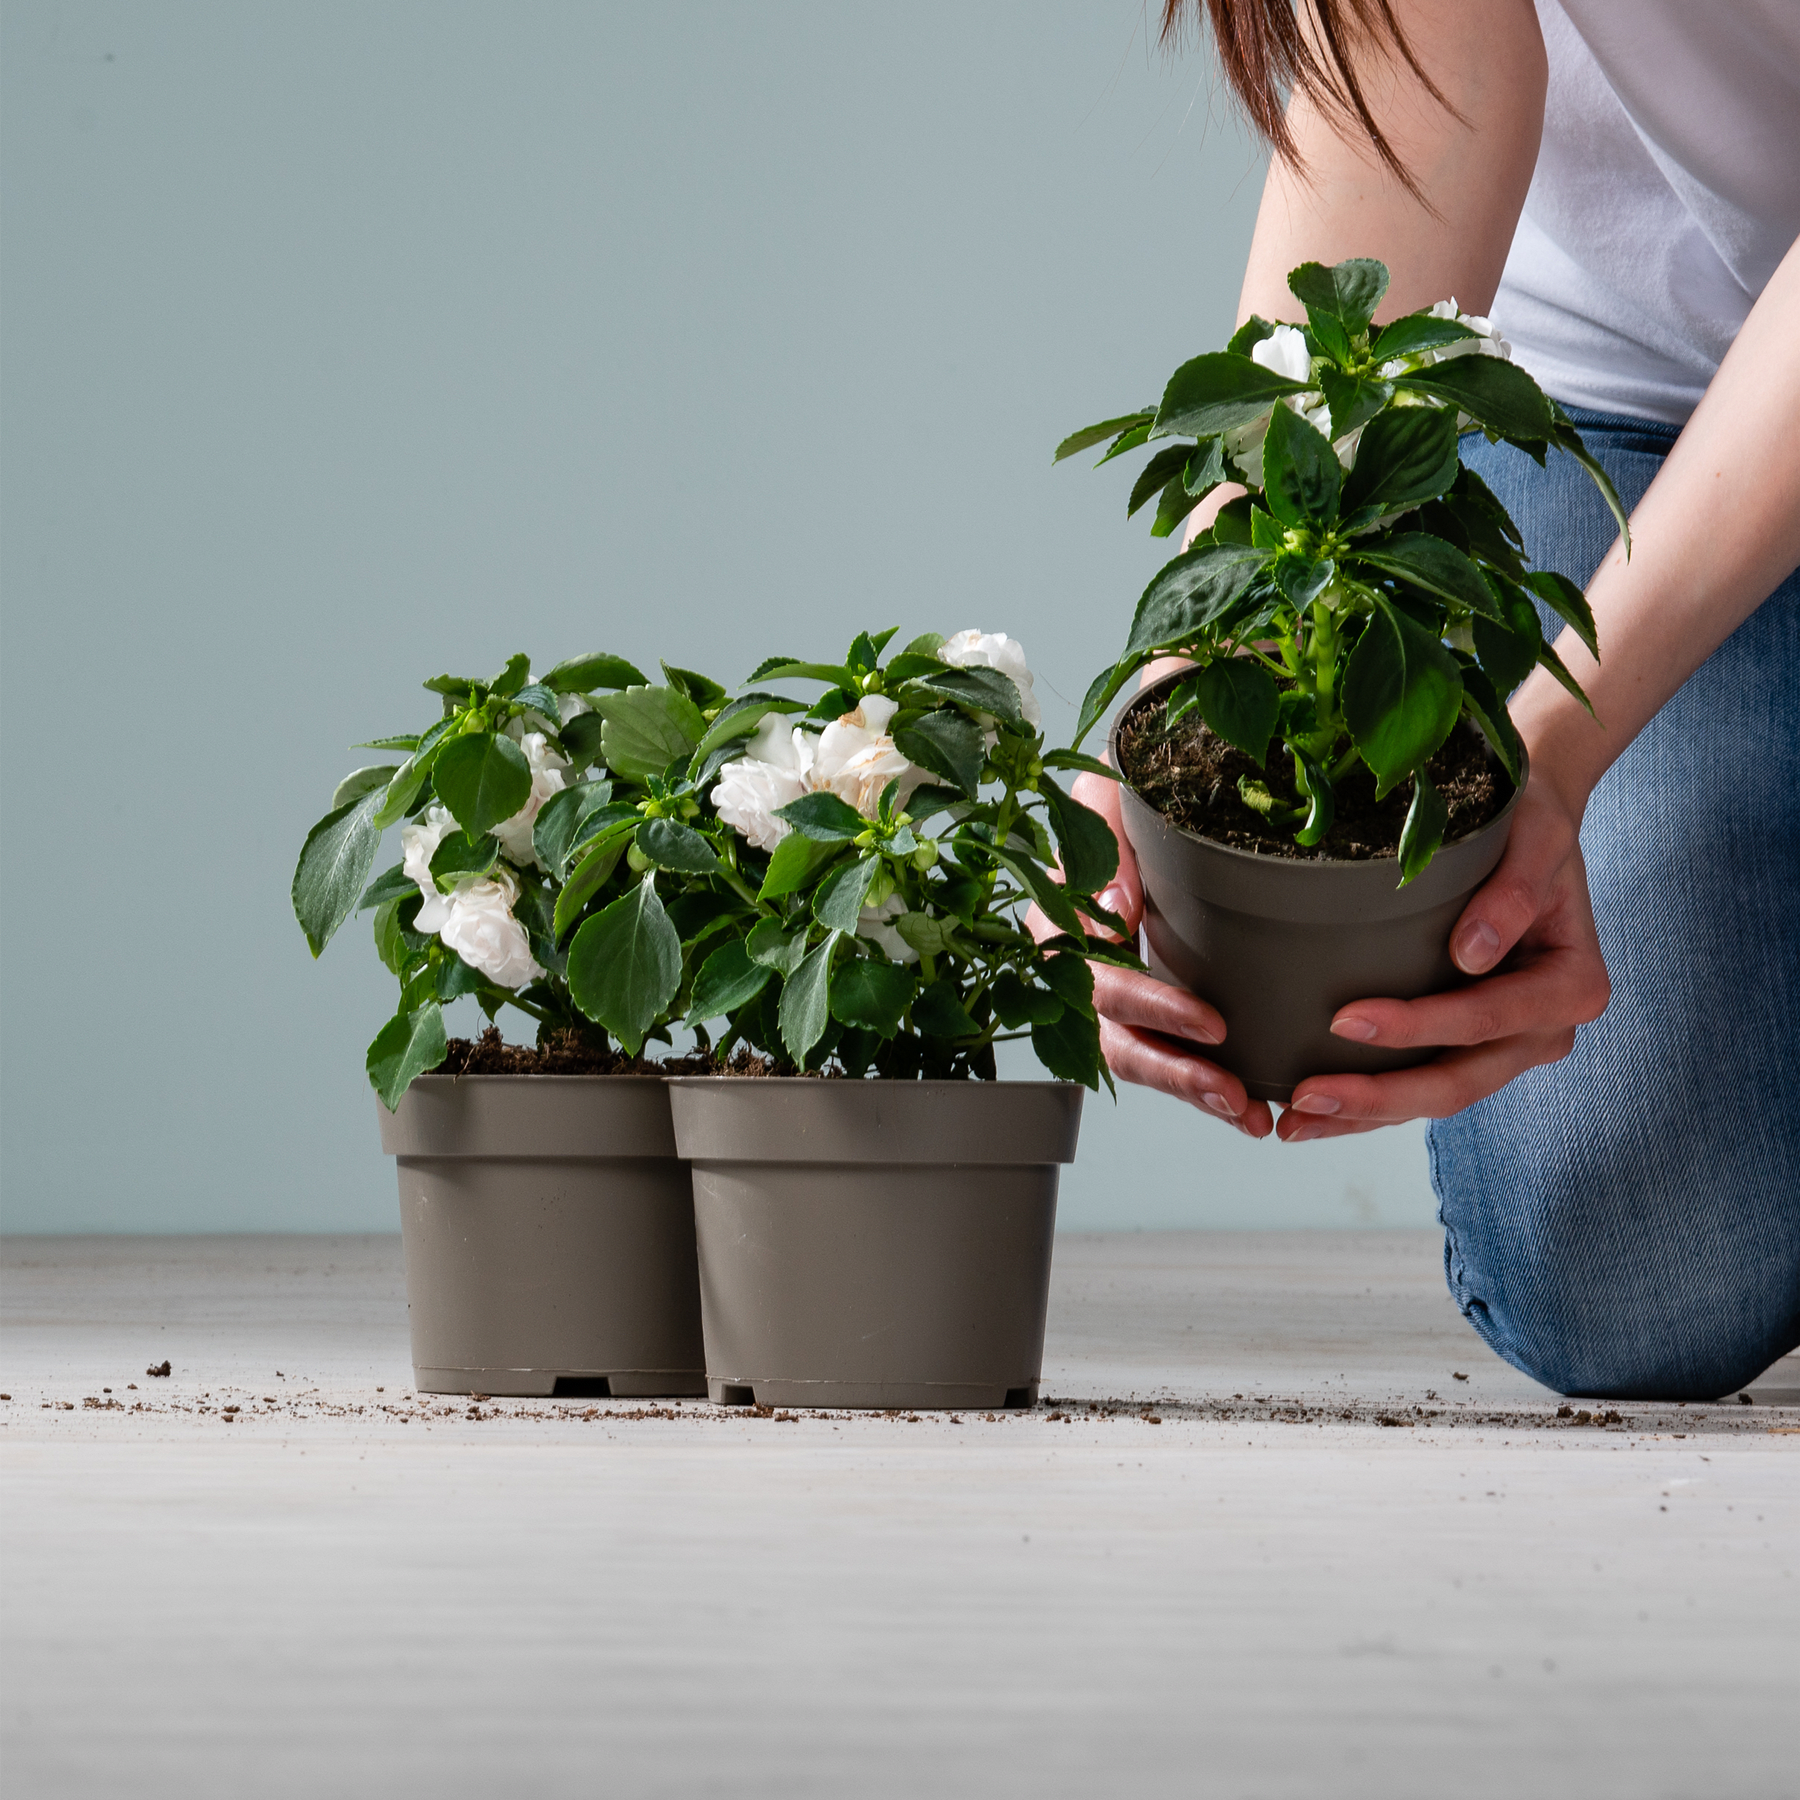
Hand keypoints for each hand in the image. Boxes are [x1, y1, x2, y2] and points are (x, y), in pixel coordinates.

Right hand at [1061, 771, 1275, 1138]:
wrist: (1152, 791)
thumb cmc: (1128, 787)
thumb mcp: (1111, 789)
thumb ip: (1104, 835)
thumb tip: (1111, 910)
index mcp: (1059, 914)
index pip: (1091, 974)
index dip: (1145, 1001)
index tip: (1210, 1021)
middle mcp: (1076, 963)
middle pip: (1111, 1033)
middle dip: (1172, 1066)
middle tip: (1230, 1087)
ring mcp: (1109, 991)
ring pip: (1137, 1058)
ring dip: (1190, 1090)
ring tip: (1247, 1113)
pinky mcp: (1147, 1003)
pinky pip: (1167, 1056)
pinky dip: (1205, 1086)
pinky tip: (1249, 1108)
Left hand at [1276, 772, 1609, 1140]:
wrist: (1533, 833)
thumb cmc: (1531, 826)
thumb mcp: (1536, 839)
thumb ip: (1513, 892)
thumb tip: (1471, 953)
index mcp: (1571, 986)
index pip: (1485, 1019)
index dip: (1416, 1027)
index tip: (1343, 1019)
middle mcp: (1545, 1030)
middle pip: (1458, 1082)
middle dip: (1378, 1096)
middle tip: (1304, 1096)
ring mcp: (1511, 1048)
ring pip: (1436, 1098)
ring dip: (1364, 1116)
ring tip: (1292, 1124)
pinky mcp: (1476, 1050)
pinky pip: (1423, 1085)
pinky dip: (1372, 1106)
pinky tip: (1317, 1114)